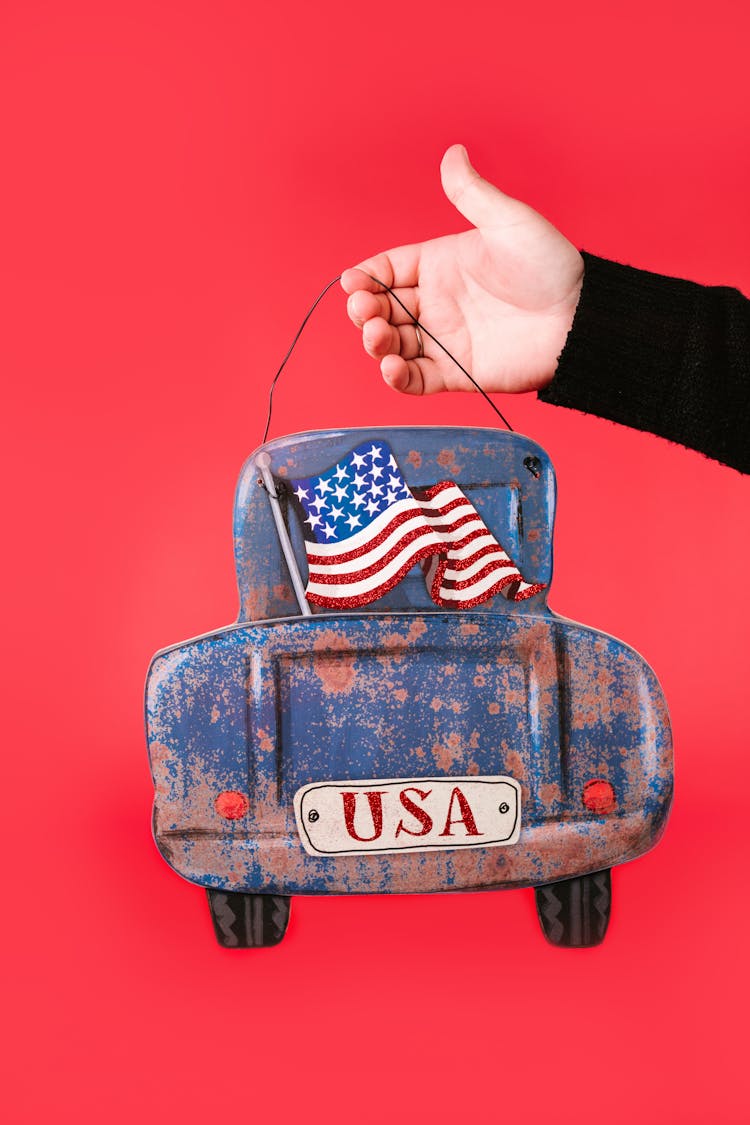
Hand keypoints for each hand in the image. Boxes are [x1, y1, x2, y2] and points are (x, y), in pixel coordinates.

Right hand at [341, 144, 583, 396]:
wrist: (580, 317)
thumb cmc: (550, 267)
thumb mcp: (509, 222)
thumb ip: (472, 194)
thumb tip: (452, 153)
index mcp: (440, 265)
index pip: (388, 269)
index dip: (366, 276)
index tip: (353, 280)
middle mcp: (436, 303)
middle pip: (382, 308)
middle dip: (364, 310)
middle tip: (365, 310)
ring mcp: (444, 339)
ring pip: (392, 344)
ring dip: (376, 343)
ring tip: (379, 336)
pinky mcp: (457, 373)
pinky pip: (416, 379)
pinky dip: (397, 378)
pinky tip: (391, 368)